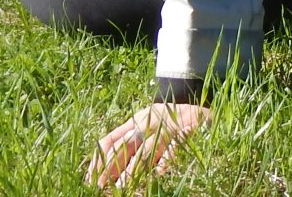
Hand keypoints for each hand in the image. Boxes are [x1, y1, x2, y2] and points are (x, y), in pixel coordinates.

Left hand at [88, 102, 209, 187]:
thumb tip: (108, 167)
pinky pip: (175, 145)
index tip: (90, 179)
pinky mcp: (187, 130)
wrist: (202, 105)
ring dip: (132, 169)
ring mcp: (168, 127)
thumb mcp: (148, 124)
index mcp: (136, 121)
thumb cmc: (172, 118)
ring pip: (146, 149)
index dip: (98, 160)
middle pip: (125, 145)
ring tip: (122, 187)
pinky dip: (167, 159)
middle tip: (100, 187)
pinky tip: (159, 173)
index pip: (111, 139)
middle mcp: (149, 123)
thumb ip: (132, 140)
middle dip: (110, 168)